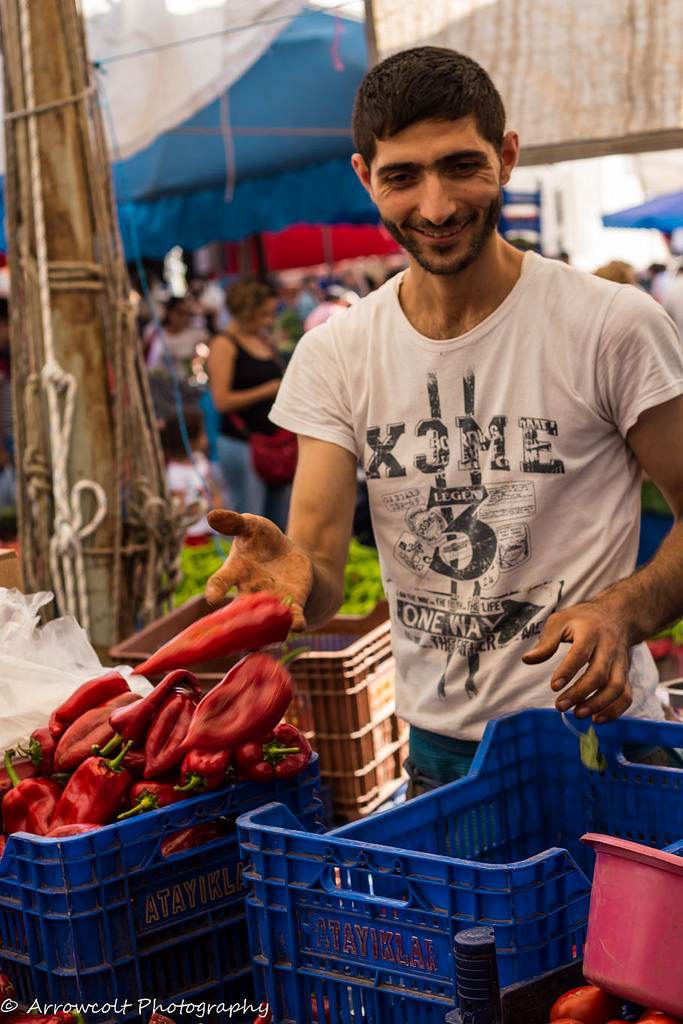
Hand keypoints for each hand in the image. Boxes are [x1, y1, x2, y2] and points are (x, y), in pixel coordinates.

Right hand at [205, 510, 312, 630]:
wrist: (288, 556)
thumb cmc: (262, 539)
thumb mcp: (251, 526)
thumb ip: (234, 523)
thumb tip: (212, 515)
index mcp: (235, 572)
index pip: (220, 582)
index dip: (215, 589)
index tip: (212, 598)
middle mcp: (249, 592)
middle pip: (239, 608)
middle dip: (238, 616)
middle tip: (237, 626)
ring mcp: (270, 601)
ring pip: (265, 618)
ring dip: (267, 623)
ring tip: (270, 624)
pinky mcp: (292, 605)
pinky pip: (292, 617)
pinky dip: (295, 622)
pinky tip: (298, 625)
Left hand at [521, 599, 632, 723]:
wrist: (618, 617)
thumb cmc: (582, 620)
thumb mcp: (560, 621)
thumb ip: (546, 642)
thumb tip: (526, 659)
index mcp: (591, 632)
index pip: (580, 654)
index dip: (567, 671)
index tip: (554, 687)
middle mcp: (609, 648)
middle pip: (599, 674)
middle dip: (580, 693)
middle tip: (560, 706)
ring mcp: (620, 662)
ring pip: (616, 687)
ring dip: (598, 705)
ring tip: (578, 714)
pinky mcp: (626, 674)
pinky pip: (626, 695)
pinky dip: (614, 710)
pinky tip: (597, 719)